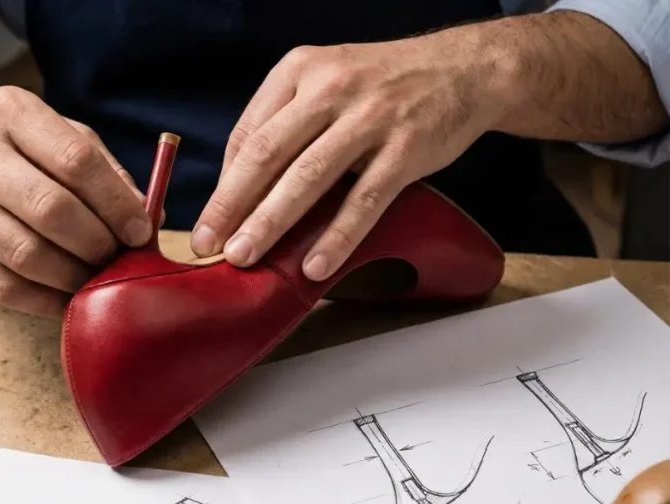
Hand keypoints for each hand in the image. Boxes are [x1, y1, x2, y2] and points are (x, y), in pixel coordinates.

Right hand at [0, 87, 152, 317]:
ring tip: (98, 280)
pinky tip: (69, 299)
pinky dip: (45, 301)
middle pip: (51, 209)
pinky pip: (3, 287)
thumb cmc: (15, 148)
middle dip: (97, 243)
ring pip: (27, 254)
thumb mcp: (58, 135)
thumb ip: (105, 172)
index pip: (76, 161)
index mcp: (10, 113)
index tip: (140, 231)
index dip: (116, 204)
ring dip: (74, 277)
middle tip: (119, 259)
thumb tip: (148, 217)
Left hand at [191, 34, 501, 280]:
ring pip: (308, 176)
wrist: (464, 68)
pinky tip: (314, 266)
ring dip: (270, 222)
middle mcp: (330, 88)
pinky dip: (336, 236)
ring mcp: (370, 117)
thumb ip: (283, 122)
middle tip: (209, 245)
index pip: (247, 134)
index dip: (224, 184)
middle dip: (231, 205)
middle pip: (266, 154)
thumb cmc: (381, 84)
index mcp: (299, 70)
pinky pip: (364, 200)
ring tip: (245, 257)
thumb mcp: (324, 81)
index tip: (209, 222)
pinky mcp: (406, 148)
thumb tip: (238, 186)